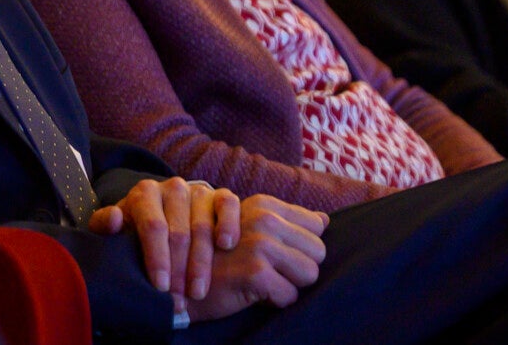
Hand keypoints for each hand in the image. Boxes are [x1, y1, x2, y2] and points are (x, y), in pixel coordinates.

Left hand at [89, 178, 240, 302]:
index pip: (153, 227)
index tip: (160, 288)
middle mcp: (172, 188)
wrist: (164, 219)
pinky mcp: (220, 196)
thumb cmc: (137, 231)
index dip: (157, 259)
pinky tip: (226, 245)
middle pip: (179, 232)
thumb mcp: (116, 231)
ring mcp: (198, 191)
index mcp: (144, 194)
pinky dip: (228, 224)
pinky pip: (228, 204)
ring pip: (203, 225)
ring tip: (197, 291)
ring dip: (201, 262)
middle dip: (179, 270)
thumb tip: (114, 219)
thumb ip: (105, 226)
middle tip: (178, 299)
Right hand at [187, 195, 328, 322]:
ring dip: (291, 285)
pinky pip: (290, 296)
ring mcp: (260, 244)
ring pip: (310, 273)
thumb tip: (325, 219)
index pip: (316, 226)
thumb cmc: (220, 258)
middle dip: (301, 269)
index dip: (302, 248)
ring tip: (265, 283)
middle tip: (273, 273)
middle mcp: (264, 218)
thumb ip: (288, 221)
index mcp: (265, 204)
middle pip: (319, 251)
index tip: (278, 256)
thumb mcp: (252, 230)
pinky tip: (255, 295)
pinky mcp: (255, 272)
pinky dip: (277, 302)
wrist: (181, 282)